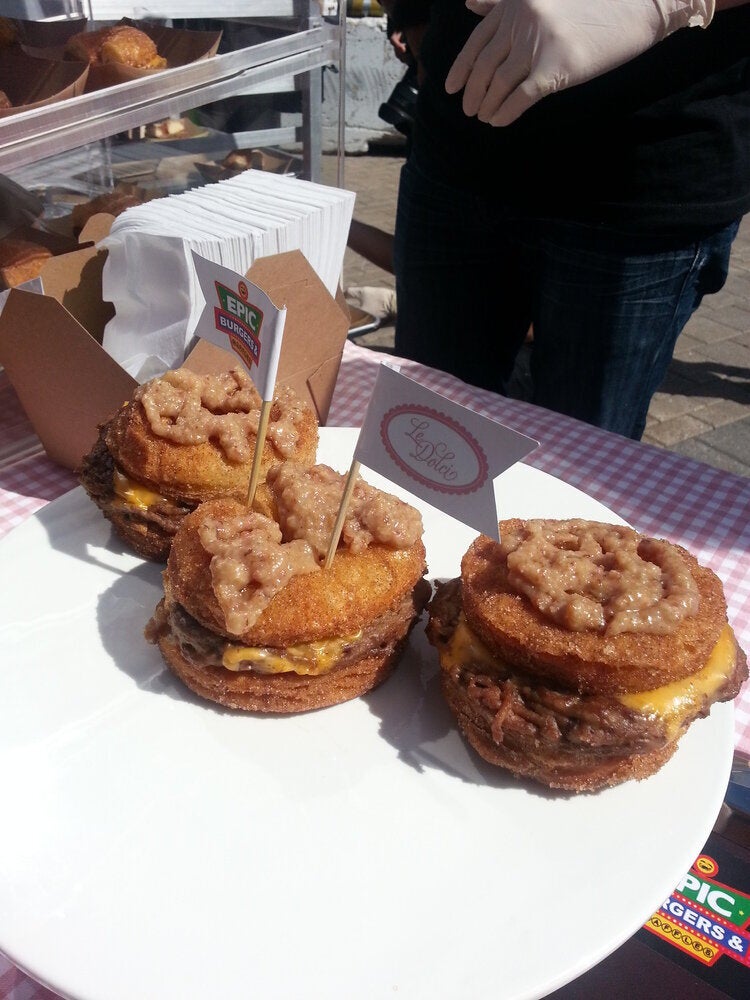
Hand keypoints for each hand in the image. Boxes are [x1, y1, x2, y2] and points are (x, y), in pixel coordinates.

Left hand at [445, 0, 714, 125]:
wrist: (639, 5)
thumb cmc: (594, 1)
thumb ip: (505, 0)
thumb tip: (470, 4)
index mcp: (517, 3)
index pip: (477, 40)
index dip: (461, 68)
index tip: (451, 88)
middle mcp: (522, 21)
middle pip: (484, 65)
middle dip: (472, 91)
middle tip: (468, 109)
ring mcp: (538, 45)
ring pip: (497, 84)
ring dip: (486, 105)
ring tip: (482, 117)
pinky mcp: (555, 69)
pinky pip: (519, 98)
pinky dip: (504, 113)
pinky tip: (498, 122)